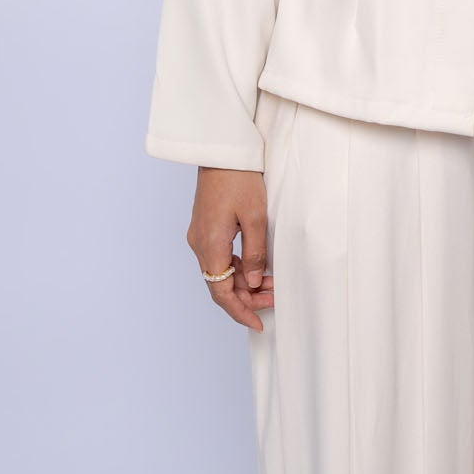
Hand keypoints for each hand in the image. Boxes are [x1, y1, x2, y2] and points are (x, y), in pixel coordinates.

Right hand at [188, 166, 273, 331]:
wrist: (221, 150)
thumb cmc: (238, 178)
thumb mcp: (256, 217)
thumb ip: (255, 254)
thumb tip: (253, 283)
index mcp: (209, 246)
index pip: (221, 293)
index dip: (240, 312)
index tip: (258, 324)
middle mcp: (199, 244)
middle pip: (220, 285)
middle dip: (246, 298)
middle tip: (274, 300)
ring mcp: (200, 236)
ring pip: (220, 272)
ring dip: (243, 283)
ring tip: (270, 285)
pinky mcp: (204, 227)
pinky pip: (219, 257)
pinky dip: (237, 268)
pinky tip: (256, 267)